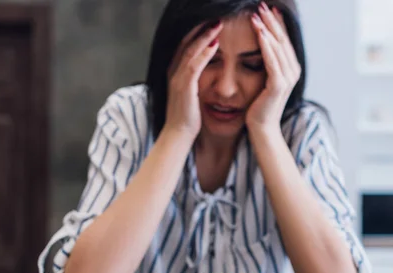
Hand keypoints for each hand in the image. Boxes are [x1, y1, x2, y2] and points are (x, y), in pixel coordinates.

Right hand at [163, 22, 222, 137]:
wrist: (178, 135)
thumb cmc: (187, 118)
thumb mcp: (190, 96)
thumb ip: (194, 82)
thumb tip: (205, 76)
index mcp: (175, 73)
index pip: (184, 46)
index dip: (197, 33)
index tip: (210, 23)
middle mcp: (173, 72)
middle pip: (186, 42)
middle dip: (201, 29)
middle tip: (216, 17)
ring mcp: (177, 79)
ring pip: (190, 50)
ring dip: (205, 36)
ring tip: (218, 24)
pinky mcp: (185, 87)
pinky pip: (195, 65)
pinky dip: (205, 53)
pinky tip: (216, 44)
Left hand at [246, 3, 300, 133]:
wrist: (261, 128)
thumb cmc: (259, 106)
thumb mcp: (263, 80)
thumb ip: (266, 64)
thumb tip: (260, 46)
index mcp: (290, 69)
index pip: (283, 41)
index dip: (276, 23)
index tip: (267, 8)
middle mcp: (292, 71)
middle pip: (282, 40)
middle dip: (271, 21)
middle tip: (262, 4)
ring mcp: (287, 78)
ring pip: (277, 47)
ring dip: (267, 29)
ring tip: (257, 13)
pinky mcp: (278, 85)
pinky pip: (272, 60)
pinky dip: (266, 46)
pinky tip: (260, 33)